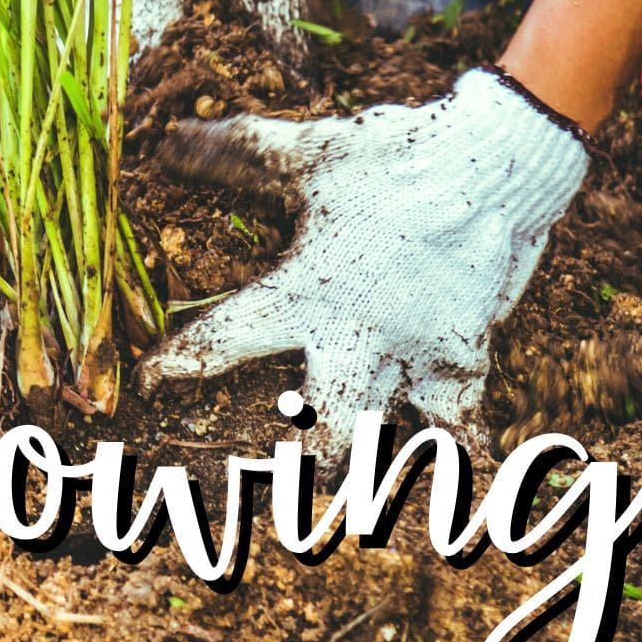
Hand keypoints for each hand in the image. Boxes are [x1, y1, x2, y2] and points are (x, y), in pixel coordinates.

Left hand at [137, 67, 590, 464]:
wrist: (493, 159)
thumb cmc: (394, 156)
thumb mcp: (309, 154)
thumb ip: (238, 156)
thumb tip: (171, 143)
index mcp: (307, 292)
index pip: (224, 339)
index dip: (179, 364)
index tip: (148, 384)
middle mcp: (358, 336)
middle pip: (323, 425)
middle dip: (303, 460)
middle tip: (282, 472)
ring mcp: (414, 353)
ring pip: (387, 436)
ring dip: (368, 467)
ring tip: (353, 498)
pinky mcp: (463, 353)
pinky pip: (462, 419)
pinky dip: (460, 451)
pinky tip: (459, 485)